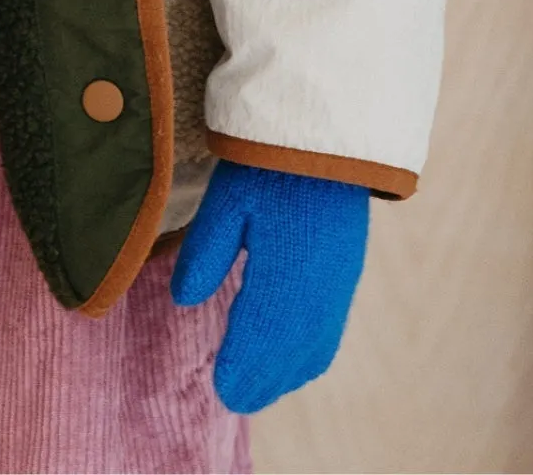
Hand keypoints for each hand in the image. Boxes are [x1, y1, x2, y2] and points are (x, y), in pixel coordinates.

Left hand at [170, 159, 369, 415]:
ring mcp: (338, 284)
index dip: (241, 367)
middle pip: (289, 353)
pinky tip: (293, 362)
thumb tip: (184, 301)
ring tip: (258, 389)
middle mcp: (317, 288)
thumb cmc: (272, 163)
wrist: (331, 133)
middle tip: (233, 399)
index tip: (220, 388)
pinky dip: (308, 358)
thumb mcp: (228, 199)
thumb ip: (205, 252)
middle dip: (262, 382)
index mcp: (284, 271)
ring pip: (313, 349)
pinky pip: (330, 333)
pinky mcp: (348, 274)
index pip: (260, 336)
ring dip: (286, 375)